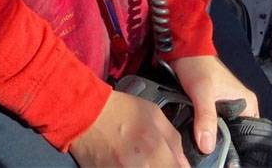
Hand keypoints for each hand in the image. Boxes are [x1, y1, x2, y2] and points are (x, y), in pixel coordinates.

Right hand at [69, 89, 190, 167]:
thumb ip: (173, 140)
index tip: (174, 164)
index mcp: (156, 150)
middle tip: (156, 160)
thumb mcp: (154, 114)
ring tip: (144, 160)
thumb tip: (184, 162)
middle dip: (163, 167)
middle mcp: (142, 167)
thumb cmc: (120, 110)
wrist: (86, 114)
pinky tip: (132, 163)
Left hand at [171, 56, 258, 155]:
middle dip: (222, 145)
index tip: (222, 156)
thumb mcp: (202, 92)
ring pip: (223, 133)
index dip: (236, 149)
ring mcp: (228, 108)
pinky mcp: (214, 109)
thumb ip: (206, 117)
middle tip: (207, 150)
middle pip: (236, 137)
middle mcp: (241, 107)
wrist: (182, 51)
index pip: (250, 136)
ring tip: (201, 144)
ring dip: (213, 139)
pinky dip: (206, 133)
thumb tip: (207, 147)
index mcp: (247, 103)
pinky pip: (214, 127)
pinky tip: (198, 138)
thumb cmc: (198, 66)